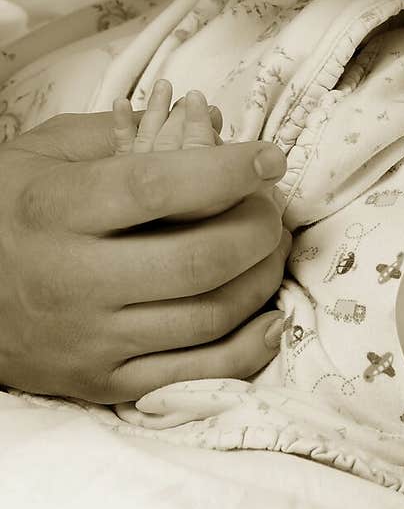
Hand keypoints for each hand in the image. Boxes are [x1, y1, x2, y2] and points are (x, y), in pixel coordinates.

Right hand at [0, 106, 290, 401]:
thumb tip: (211, 123)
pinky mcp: (103, 385)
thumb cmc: (12, 211)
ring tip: (271, 249)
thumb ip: (123, 131)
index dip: (227, 171)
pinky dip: (249, 348)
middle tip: (271, 208)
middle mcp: (72, 279)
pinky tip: (271, 317)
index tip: (269, 159)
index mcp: (56, 209)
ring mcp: (90, 339)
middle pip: (197, 259)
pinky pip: (196, 376)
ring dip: (262, 279)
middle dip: (258, 229)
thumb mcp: (44, 153)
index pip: (158, 187)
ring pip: (208, 317)